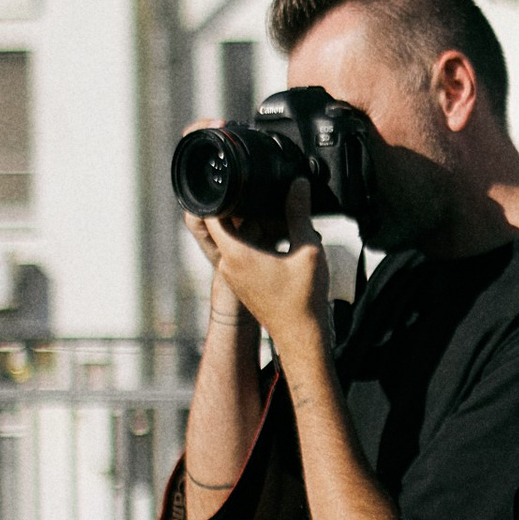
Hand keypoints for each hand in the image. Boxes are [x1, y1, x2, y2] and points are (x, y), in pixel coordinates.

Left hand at [189, 187, 330, 349]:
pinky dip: (254, 241)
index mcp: (236, 255)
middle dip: (241, 208)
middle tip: (262, 198)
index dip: (219, 196)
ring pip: (233, 239)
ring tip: (278, 220)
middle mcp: (228, 265)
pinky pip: (240, 253)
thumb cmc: (303, 299)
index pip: (211, 215)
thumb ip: (299, 214)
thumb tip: (297, 185)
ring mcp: (233, 275)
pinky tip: (279, 240)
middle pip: (223, 224)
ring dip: (250, 225)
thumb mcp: (307, 249)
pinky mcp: (242, 282)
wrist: (301, 336)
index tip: (233, 183)